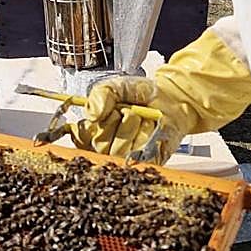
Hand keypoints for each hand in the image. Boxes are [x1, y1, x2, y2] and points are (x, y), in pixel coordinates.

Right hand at [69, 76, 190, 160]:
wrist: (171, 98)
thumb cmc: (141, 95)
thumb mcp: (117, 86)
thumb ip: (100, 95)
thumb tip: (92, 114)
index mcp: (92, 129)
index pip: (79, 136)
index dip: (94, 122)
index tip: (108, 110)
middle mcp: (104, 147)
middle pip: (100, 144)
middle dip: (118, 121)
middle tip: (129, 110)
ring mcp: (123, 158)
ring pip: (119, 151)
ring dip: (133, 127)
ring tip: (142, 117)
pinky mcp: (142, 164)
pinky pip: (138, 157)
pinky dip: (147, 136)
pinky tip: (151, 127)